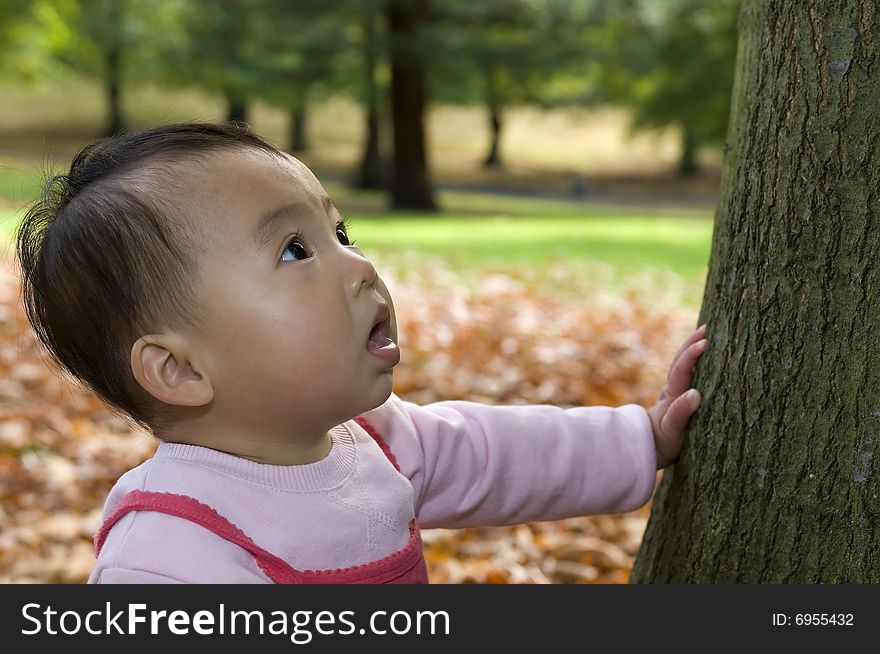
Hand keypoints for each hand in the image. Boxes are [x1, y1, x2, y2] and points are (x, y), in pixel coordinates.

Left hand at [647, 324, 707, 468]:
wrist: (651, 448)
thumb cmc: (663, 440)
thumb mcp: (672, 430)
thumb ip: (680, 413)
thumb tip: (695, 394)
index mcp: (673, 394)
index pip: (681, 369)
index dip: (691, 355)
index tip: (704, 342)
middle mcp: (674, 389)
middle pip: (681, 360)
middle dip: (692, 343)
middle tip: (708, 327)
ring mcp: (676, 392)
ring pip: (683, 365)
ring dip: (692, 348)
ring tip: (707, 333)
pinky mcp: (681, 397)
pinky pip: (688, 374)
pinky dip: (696, 362)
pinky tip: (706, 356)